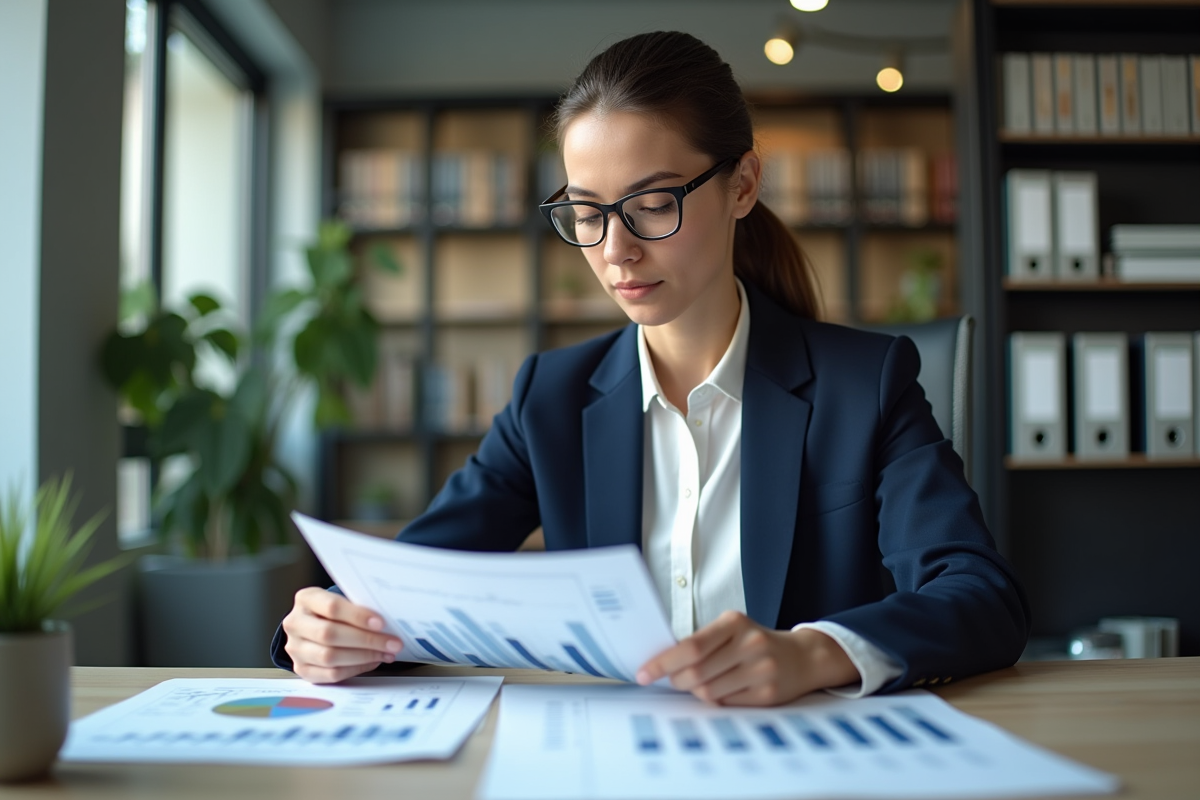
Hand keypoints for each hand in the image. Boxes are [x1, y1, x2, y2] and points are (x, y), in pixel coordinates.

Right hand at [282, 587, 403, 683]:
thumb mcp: (343, 599)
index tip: (381, 623)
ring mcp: (296, 648)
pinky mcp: (302, 669)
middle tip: (392, 642)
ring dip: (364, 656)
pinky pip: (331, 674)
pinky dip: (356, 668)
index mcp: (305, 599)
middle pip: (330, 634)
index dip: (358, 616)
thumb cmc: (335, 611)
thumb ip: (358, 606)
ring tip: (386, 652)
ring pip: (330, 656)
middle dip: (366, 640)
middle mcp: (295, 623)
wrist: (314, 624)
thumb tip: (389, 621)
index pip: (331, 607)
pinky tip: (372, 661)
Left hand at [635, 611, 858, 705]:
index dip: (662, 662)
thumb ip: (702, 643)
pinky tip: (722, 691)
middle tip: (674, 680)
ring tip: (701, 684)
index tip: (643, 673)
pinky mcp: (768, 694)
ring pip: (709, 691)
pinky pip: (726, 704)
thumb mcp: (731, 630)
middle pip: (696, 673)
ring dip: (696, 692)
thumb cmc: (756, 643)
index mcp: (734, 622)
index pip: (690, 646)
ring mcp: (761, 669)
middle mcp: (750, 643)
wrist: (802, 657)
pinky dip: (716, 701)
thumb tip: (662, 663)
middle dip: (677, 680)